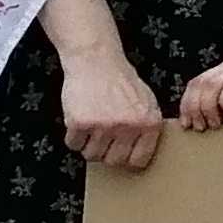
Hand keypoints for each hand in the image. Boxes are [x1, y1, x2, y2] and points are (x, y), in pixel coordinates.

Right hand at [58, 50, 166, 172]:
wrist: (97, 61)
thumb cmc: (121, 81)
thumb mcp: (147, 102)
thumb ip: (148, 128)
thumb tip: (141, 155)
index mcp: (149, 123)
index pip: (138, 160)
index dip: (127, 161)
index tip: (121, 155)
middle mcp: (128, 126)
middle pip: (113, 161)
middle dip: (106, 155)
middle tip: (103, 141)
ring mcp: (103, 125)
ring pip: (91, 155)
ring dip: (88, 146)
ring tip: (92, 128)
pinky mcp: (80, 122)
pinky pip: (73, 144)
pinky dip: (73, 137)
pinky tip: (80, 122)